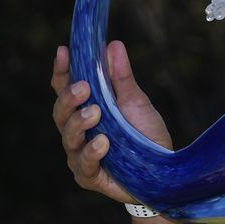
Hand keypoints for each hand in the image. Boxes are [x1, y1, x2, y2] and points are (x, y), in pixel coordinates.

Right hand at [51, 41, 171, 202]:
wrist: (164, 172)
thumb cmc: (145, 135)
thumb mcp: (136, 103)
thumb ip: (122, 78)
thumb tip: (113, 45)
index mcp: (85, 109)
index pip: (64, 88)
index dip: (61, 70)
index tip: (64, 51)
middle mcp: (77, 132)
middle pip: (60, 112)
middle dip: (69, 98)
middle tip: (83, 87)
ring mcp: (80, 155)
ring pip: (68, 137)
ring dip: (79, 123)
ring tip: (95, 113)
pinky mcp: (89, 177)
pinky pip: (84, 164)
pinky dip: (91, 152)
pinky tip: (102, 143)